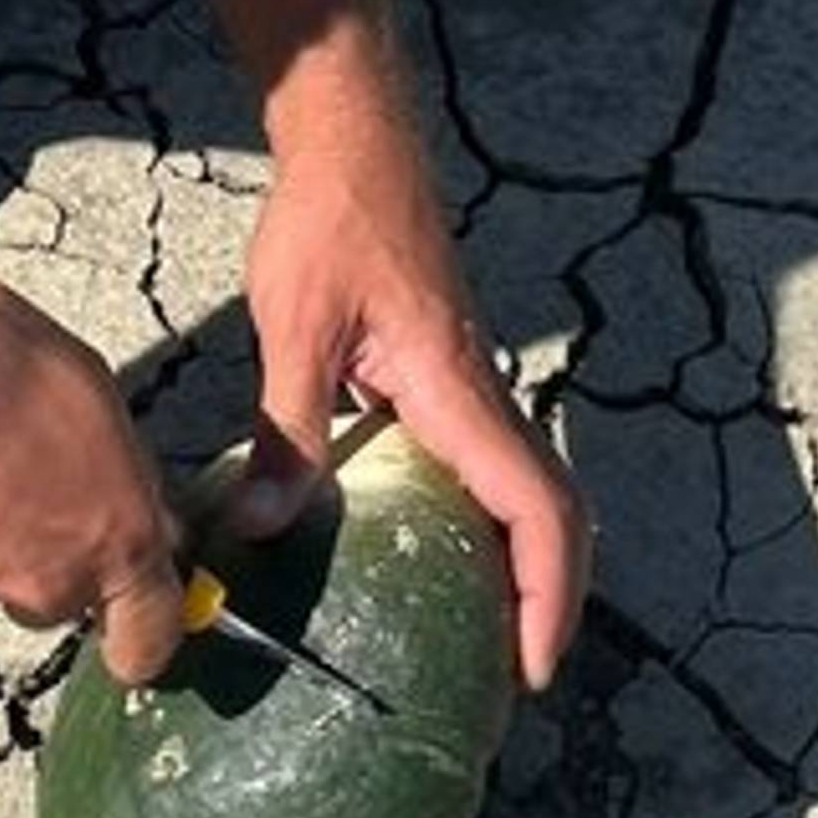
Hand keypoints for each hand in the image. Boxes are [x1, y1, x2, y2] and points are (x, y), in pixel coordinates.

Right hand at [0, 264, 188, 681]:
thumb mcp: (83, 383)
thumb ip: (112, 461)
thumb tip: (117, 479)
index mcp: (115, 530)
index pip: (150, 632)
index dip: (142, 633)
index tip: (132, 633)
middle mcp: (50, 576)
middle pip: (63, 594)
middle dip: (49, 553)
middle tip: (24, 485)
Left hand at [240, 61, 588, 693]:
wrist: (353, 138)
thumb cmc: (330, 218)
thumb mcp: (297, 323)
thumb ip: (290, 426)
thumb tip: (267, 525)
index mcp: (458, 391)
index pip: (536, 509)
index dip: (547, 595)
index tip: (531, 667)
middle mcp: (479, 395)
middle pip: (550, 515)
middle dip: (548, 601)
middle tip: (509, 680)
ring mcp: (466, 386)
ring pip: (522, 492)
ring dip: (521, 566)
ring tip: (479, 641)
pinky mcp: (441, 375)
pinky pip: (484, 467)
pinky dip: (483, 524)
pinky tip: (428, 558)